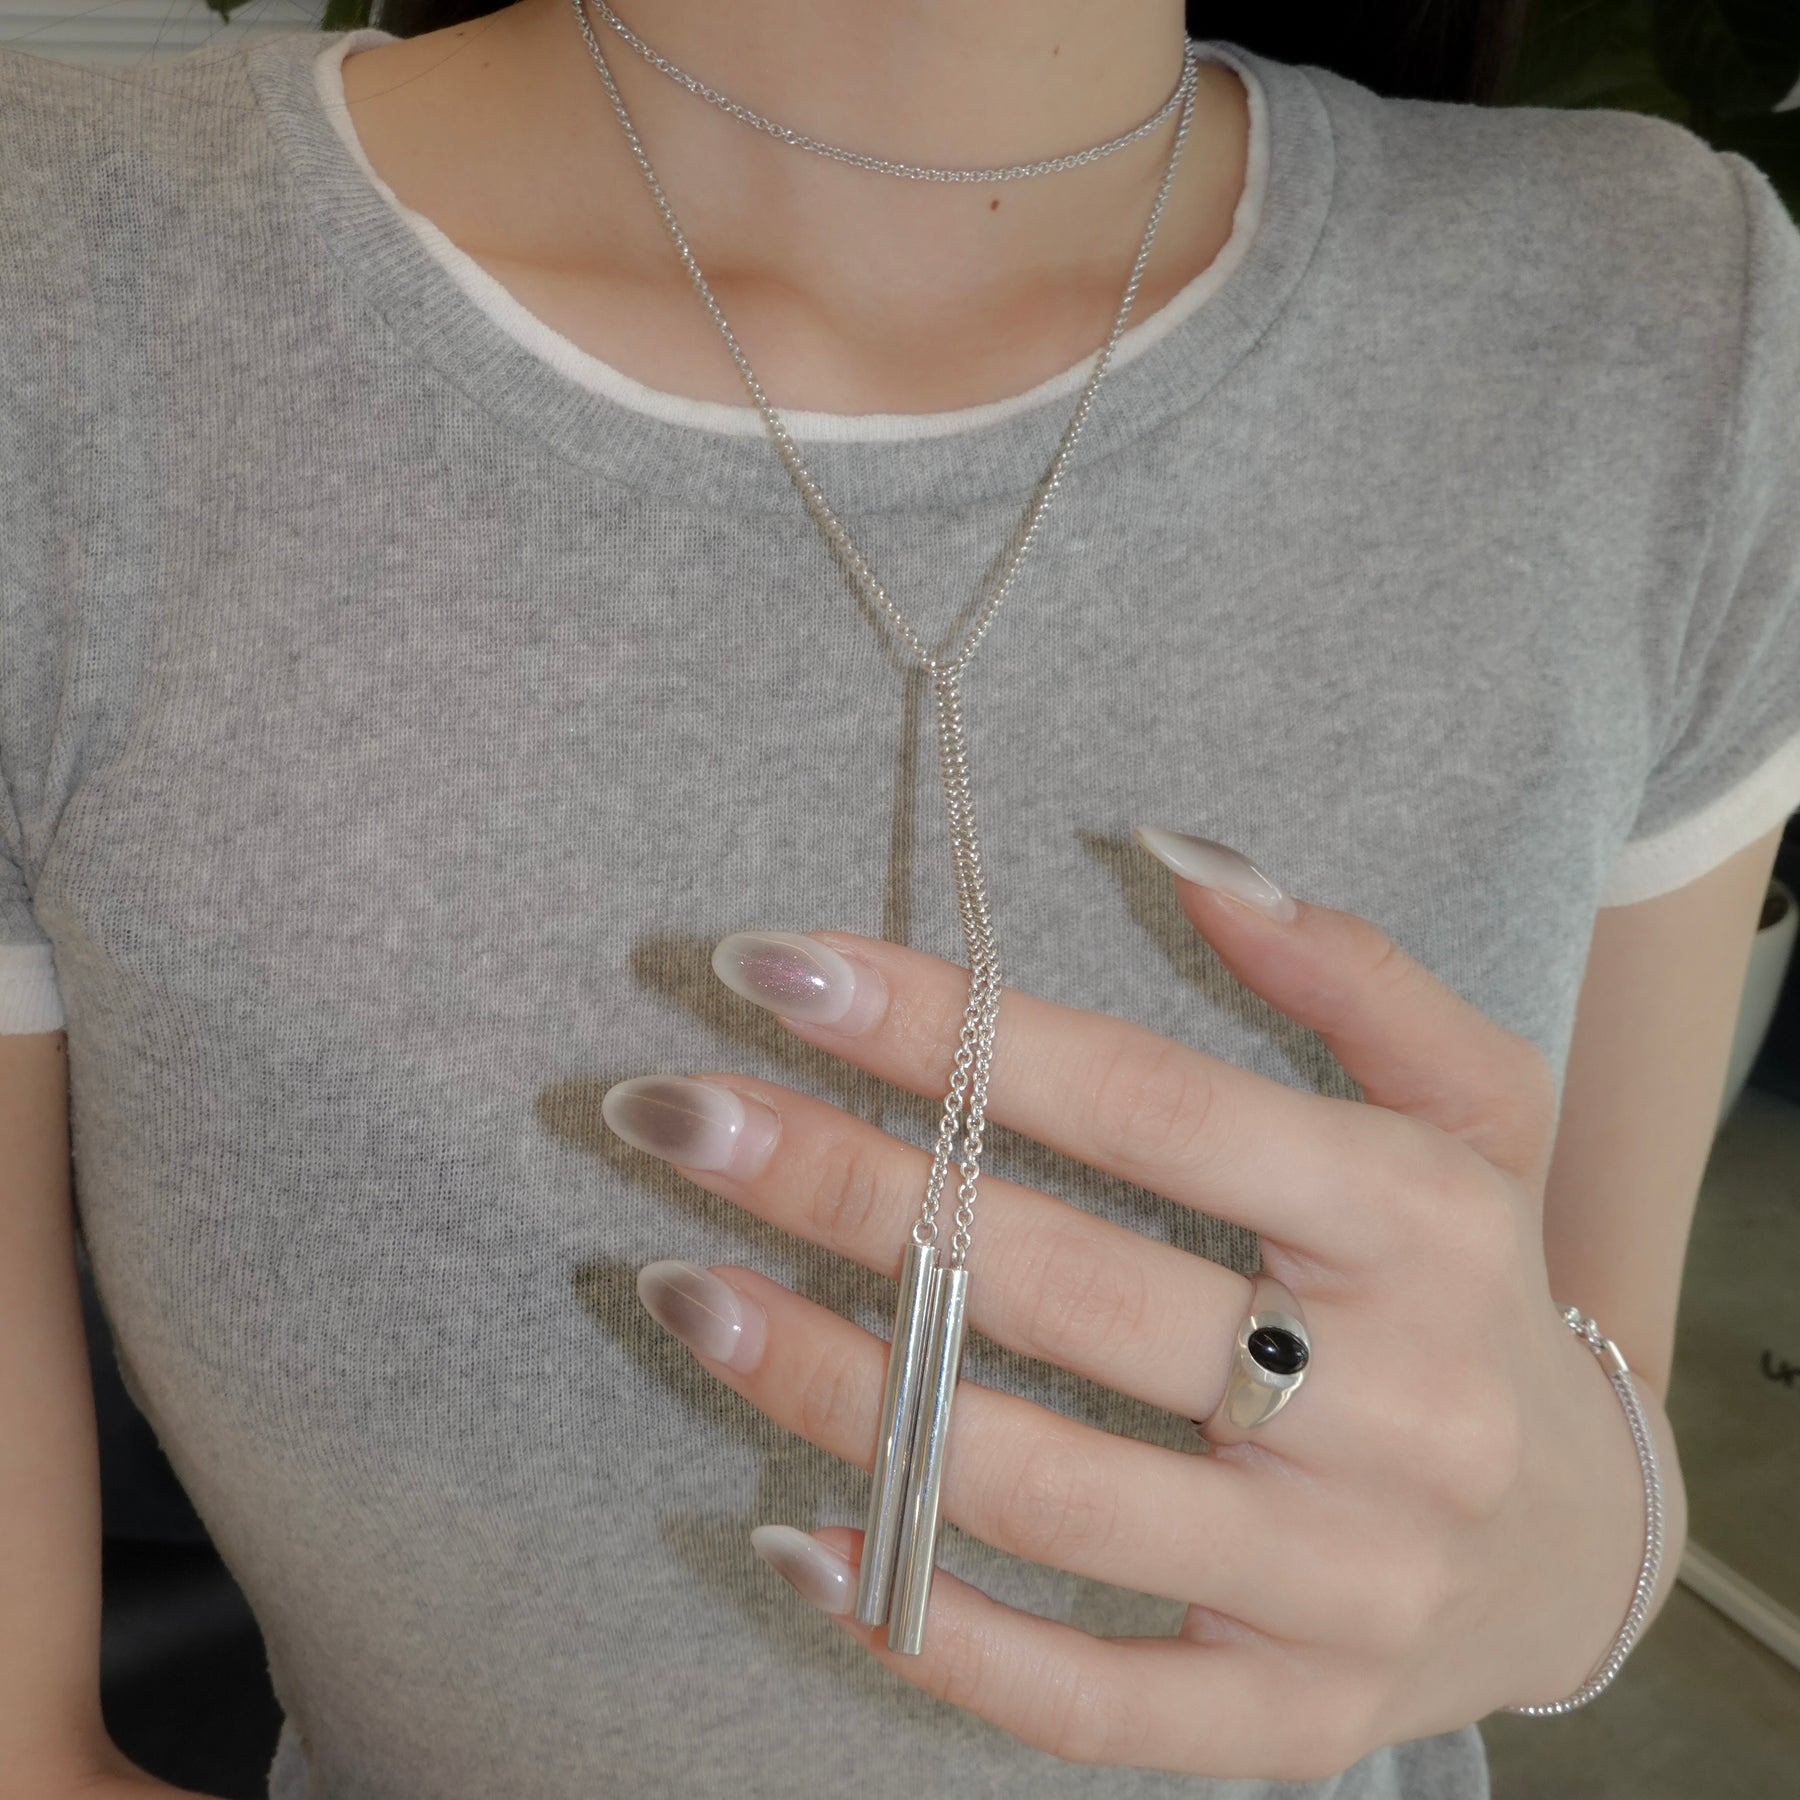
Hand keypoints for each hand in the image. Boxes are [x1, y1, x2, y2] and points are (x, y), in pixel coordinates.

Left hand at [602, 828, 1664, 1781]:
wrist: (1576, 1536)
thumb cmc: (1473, 1281)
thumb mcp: (1472, 1101)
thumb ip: (1350, 968)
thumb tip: (1176, 849)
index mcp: (1426, 1223)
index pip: (1148, 1104)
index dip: (948, 1030)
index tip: (775, 970)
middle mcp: (1393, 1407)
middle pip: (1067, 1283)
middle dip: (844, 1185)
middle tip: (672, 1114)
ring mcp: (1339, 1582)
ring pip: (1043, 1486)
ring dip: (834, 1385)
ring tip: (677, 1292)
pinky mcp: (1289, 1717)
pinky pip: (1089, 1700)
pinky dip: (928, 1623)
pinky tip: (789, 1538)